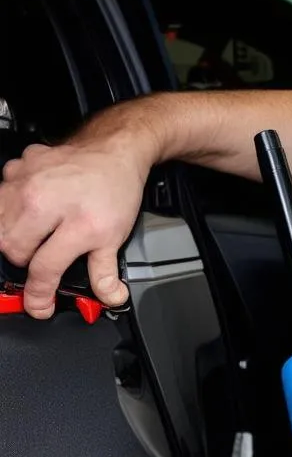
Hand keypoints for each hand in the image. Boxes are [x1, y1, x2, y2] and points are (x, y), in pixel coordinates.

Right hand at [0, 138, 146, 316]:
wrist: (115, 150)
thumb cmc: (116, 190)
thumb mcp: (116, 235)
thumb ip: (105, 271)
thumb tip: (109, 296)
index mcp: (77, 223)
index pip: (44, 269)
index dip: (39, 295)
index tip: (40, 306)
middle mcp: (47, 202)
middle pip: (12, 248)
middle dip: (24, 261)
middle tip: (41, 257)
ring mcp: (28, 181)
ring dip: (11, 237)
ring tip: (32, 236)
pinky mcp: (18, 166)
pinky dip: (8, 208)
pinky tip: (27, 210)